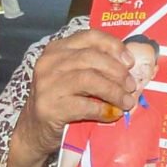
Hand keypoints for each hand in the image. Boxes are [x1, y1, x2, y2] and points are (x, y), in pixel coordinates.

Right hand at [17, 33, 138, 163]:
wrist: (34, 129)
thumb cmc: (60, 100)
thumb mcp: (71, 75)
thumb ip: (93, 66)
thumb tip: (130, 67)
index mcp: (57, 49)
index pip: (89, 37)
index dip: (113, 46)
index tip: (130, 62)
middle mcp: (50, 62)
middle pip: (91, 57)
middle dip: (117, 71)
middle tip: (131, 85)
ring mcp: (48, 85)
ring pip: (89, 80)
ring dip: (113, 91)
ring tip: (126, 102)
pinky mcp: (50, 107)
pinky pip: (84, 105)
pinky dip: (103, 110)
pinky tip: (112, 114)